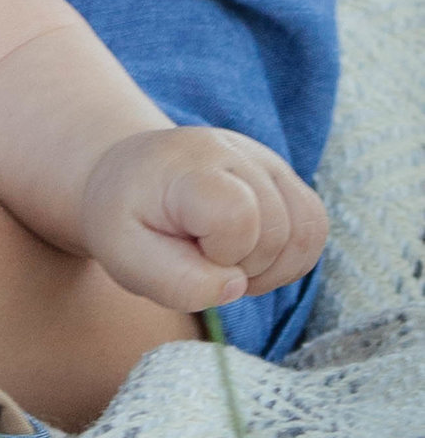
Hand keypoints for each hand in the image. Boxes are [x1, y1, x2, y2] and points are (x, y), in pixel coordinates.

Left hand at [75, 126, 327, 311]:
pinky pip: (314, 227)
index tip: (191, 251)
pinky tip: (251, 256)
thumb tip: (235, 285)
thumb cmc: (126, 219)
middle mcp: (234, 152)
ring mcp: (265, 160)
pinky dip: (290, 258)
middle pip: (278, 231)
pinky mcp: (283, 175)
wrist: (131, 176)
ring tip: (227, 260)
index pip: (238, 214)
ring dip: (272, 266)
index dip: (223, 253)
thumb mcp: (123, 256)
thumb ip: (174, 282)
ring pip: (306, 231)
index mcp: (188, 167)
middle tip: (203, 261)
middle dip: (245, 267)